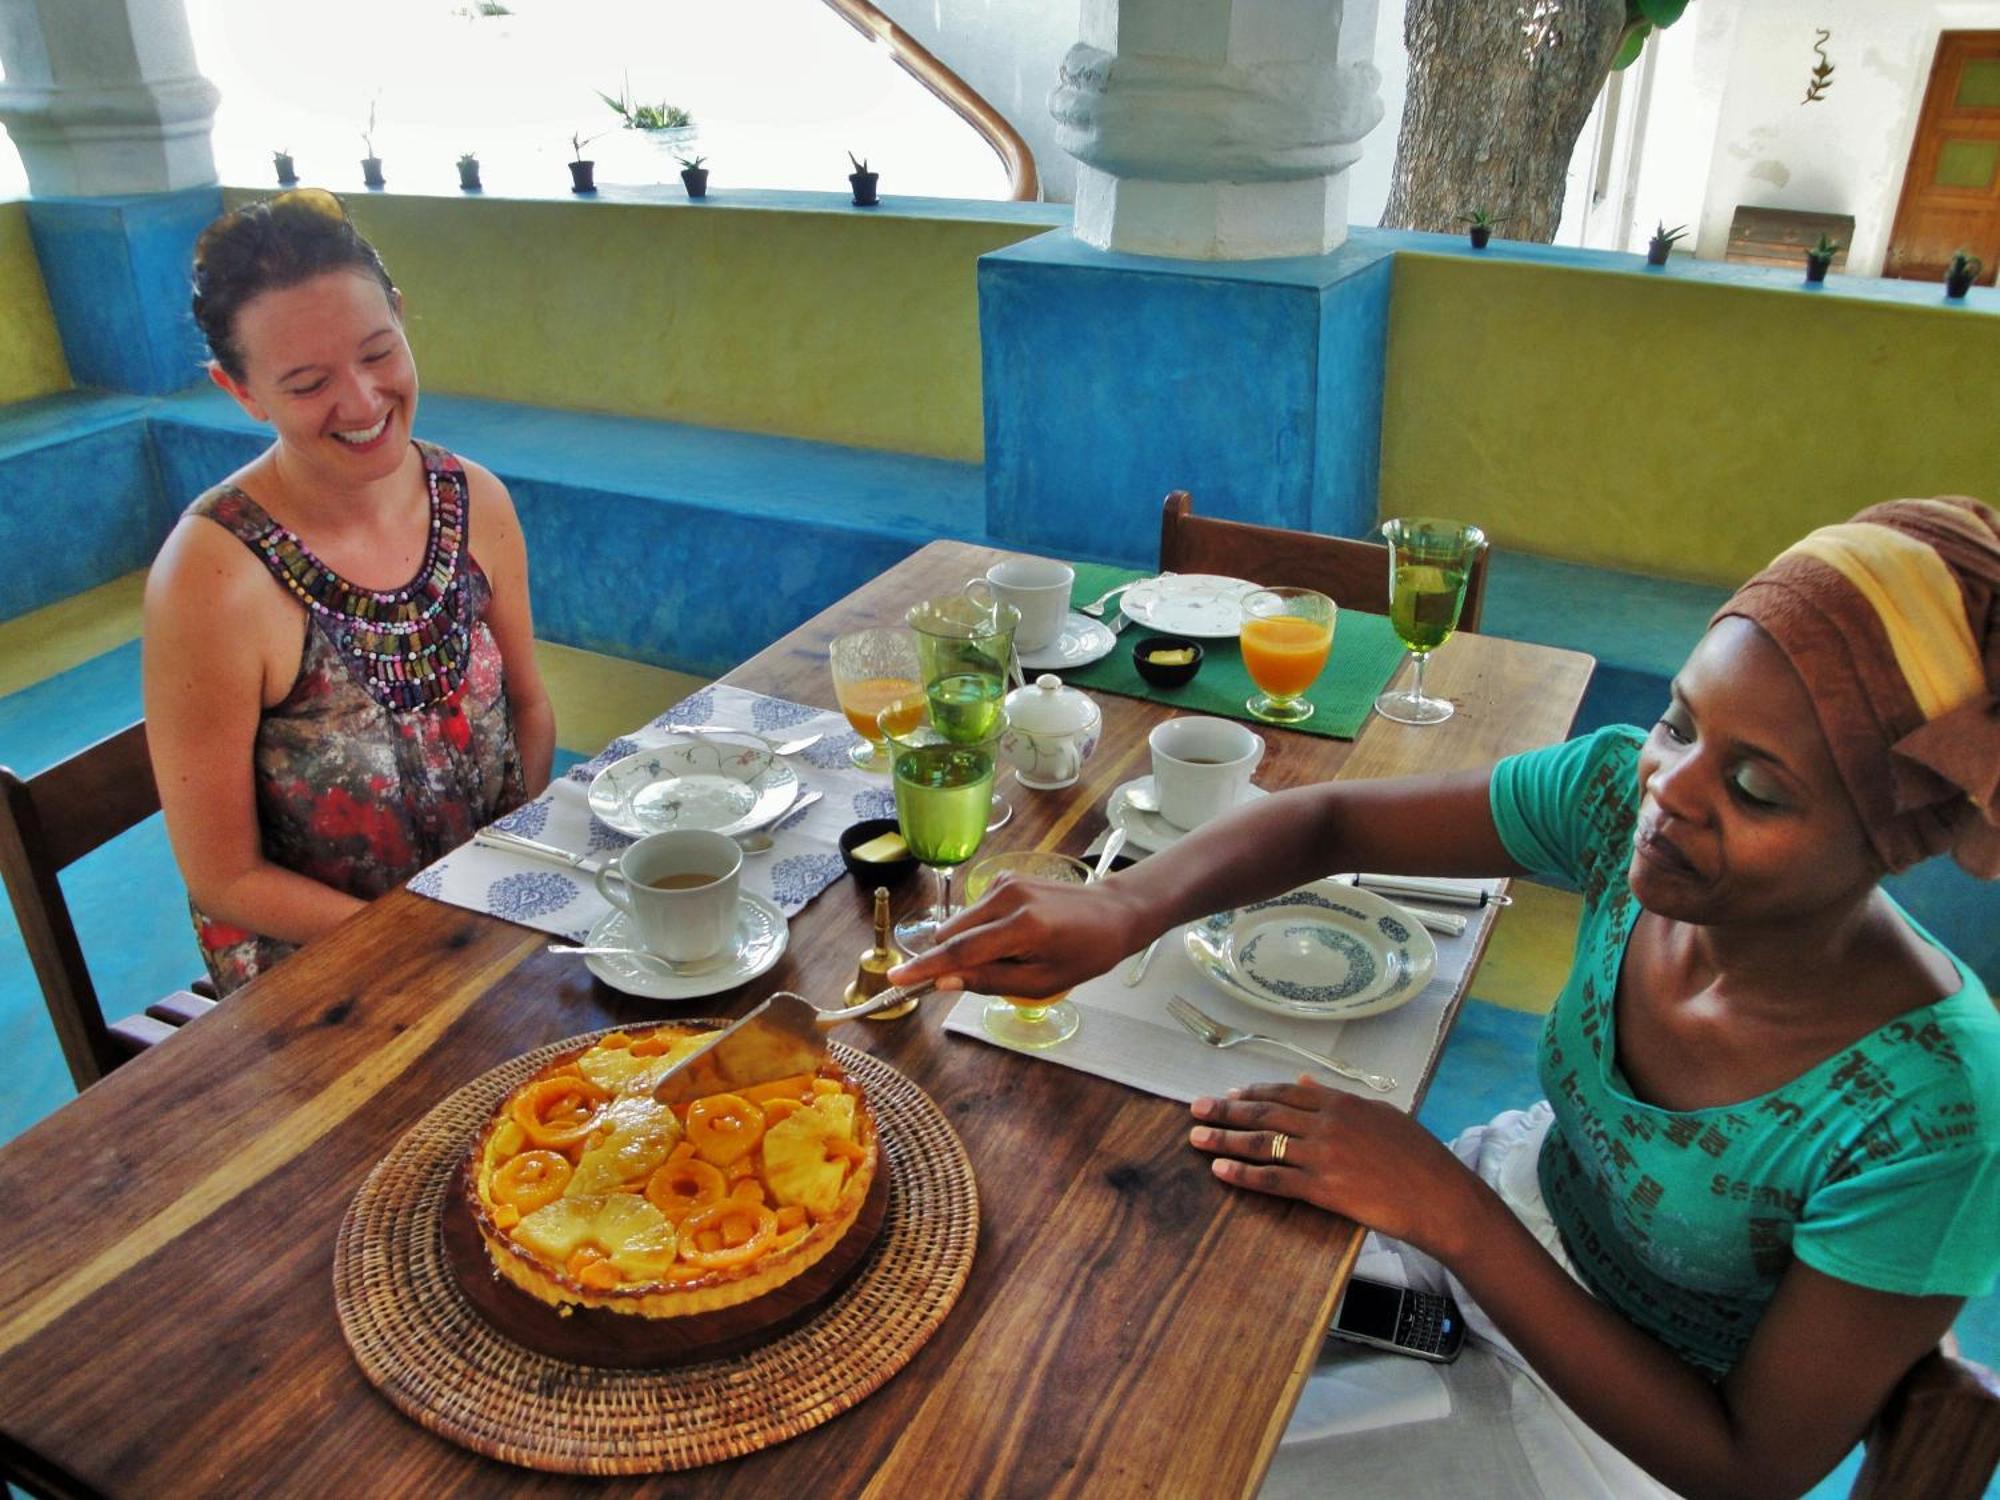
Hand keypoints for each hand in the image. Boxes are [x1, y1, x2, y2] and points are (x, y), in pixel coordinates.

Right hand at [887, 873, 1141, 997]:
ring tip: (1009, 955)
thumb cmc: (1085, 954)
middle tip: (980, 977)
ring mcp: (1005, 882)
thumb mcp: (1042, 981)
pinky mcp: (1005, 877)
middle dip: (950, 959)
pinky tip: (1011, 937)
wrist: (1113, 913)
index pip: (960, 950)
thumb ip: (990, 981)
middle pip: (952, 934)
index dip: (925, 968)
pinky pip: (974, 912)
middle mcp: (1007, 896)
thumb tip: (944, 982)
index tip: (895, 979)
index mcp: (1022, 926)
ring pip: (959, 922)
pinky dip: (980, 930)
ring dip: (967, 945)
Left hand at [1189, 1078, 1487, 1261]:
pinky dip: (1243, 1175)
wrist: (1440, 1197)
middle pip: (1265, 1112)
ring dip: (1224, 1140)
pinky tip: (1220, 1172)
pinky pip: (1273, 1179)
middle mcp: (1327, 1124)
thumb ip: (1339, 1099)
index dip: (1252, 1093)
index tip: (1228, 1095)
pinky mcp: (1323, 1188)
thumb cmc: (1418, 1157)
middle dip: (1226, 1111)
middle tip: (1196, 1109)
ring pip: (1262, 1143)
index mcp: (1341, 1103)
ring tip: (1196, 1138)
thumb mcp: (1381, 1114)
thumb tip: (1307, 1082)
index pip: (1285, 1092)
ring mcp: (1323, 1156)